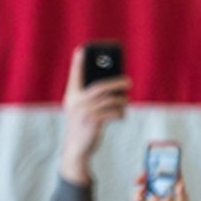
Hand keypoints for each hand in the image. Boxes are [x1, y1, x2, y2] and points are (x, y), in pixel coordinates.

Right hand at [59, 48, 129, 183]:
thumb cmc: (82, 128)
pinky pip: (112, 112)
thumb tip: (115, 85)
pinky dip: (120, 113)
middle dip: (116, 82)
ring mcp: (84, 112)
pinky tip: (122, 115)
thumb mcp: (80, 110)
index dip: (78, 62)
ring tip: (126, 101)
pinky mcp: (93, 122)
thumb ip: (90, 98)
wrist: (76, 151)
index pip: (74, 75)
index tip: (83, 49)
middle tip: (129, 82)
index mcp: (71, 96)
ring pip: (110, 100)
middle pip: (100, 86)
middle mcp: (76, 102)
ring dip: (122, 101)